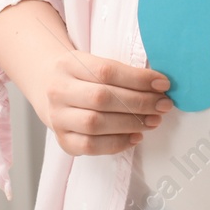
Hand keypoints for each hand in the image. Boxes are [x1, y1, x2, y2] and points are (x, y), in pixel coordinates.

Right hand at [37, 49, 175, 156]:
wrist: (47, 85)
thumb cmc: (80, 74)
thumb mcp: (93, 62)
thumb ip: (120, 73)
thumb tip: (158, 85)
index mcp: (69, 64)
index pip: (106, 71)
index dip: (137, 79)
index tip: (163, 83)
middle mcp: (58, 91)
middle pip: (102, 98)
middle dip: (139, 103)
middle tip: (163, 105)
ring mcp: (57, 118)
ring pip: (95, 124)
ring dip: (130, 124)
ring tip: (153, 121)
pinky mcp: (62, 139)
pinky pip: (89, 147)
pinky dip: (117, 144)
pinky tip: (135, 137)